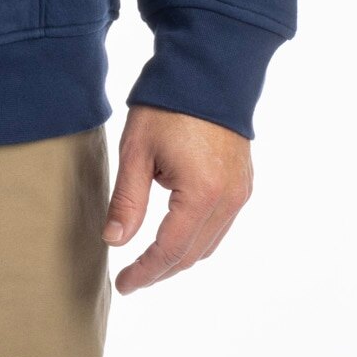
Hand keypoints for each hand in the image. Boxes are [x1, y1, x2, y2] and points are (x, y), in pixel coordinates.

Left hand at [103, 106, 252, 294]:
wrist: (207, 72)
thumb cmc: (167, 105)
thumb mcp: (137, 150)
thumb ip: (127, 200)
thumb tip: (114, 242)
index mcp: (201, 194)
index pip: (170, 250)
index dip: (144, 271)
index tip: (122, 285)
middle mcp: (228, 200)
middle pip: (192, 253)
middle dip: (161, 270)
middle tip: (131, 279)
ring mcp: (240, 192)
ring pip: (209, 243)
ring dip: (180, 257)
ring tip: (149, 262)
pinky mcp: (243, 183)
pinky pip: (220, 225)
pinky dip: (196, 237)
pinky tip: (175, 235)